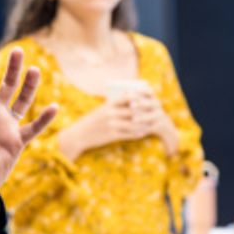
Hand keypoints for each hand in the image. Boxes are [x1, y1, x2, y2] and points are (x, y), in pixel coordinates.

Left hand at [0, 42, 57, 216]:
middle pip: (6, 85)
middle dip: (11, 68)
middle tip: (18, 50)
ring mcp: (8, 126)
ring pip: (22, 101)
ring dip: (29, 86)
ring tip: (34, 70)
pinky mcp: (17, 141)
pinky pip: (33, 128)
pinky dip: (44, 119)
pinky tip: (54, 107)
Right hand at [56, 88, 170, 158]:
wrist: (79, 135)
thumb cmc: (91, 121)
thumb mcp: (101, 110)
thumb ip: (113, 105)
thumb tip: (128, 100)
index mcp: (108, 105)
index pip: (127, 97)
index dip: (139, 97)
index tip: (148, 98)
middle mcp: (110, 113)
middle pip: (133, 111)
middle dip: (145, 112)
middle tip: (154, 112)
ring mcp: (111, 125)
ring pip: (133, 124)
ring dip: (143, 124)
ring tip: (151, 124)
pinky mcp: (112, 136)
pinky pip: (128, 134)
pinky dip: (137, 133)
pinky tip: (143, 133)